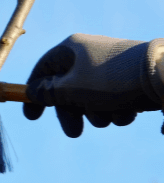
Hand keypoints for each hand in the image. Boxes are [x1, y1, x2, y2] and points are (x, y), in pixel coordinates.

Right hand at [23, 34, 163, 137]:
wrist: (162, 76)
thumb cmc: (111, 80)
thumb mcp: (71, 89)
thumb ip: (48, 92)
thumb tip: (34, 92)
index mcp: (71, 49)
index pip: (42, 70)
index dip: (34, 95)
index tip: (32, 117)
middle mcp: (88, 55)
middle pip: (67, 89)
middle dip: (73, 114)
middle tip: (75, 133)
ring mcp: (108, 67)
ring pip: (90, 98)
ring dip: (97, 114)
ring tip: (110, 116)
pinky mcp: (126, 78)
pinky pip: (111, 99)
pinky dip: (116, 110)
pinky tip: (127, 112)